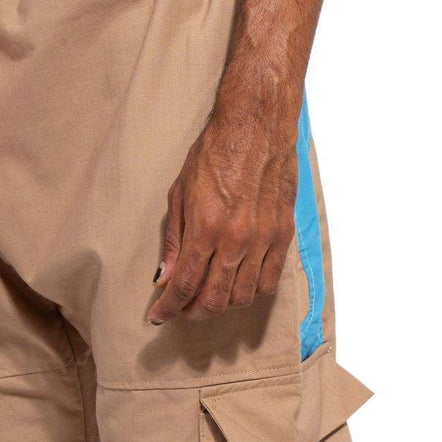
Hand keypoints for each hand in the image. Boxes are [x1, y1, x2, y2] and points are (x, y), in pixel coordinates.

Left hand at [149, 107, 298, 324]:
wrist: (257, 126)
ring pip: (242, 297)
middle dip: (193, 312)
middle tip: (183, 310)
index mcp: (205, 228)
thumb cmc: (215, 153)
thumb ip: (174, 241)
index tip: (159, 316)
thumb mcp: (180, 193)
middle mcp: (235, 239)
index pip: (185, 286)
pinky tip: (238, 286)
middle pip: (214, 300)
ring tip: (209, 297)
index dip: (168, 308)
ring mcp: (262, 239)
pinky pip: (268, 282)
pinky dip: (250, 293)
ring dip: (221, 305)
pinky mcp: (282, 235)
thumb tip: (164, 278)